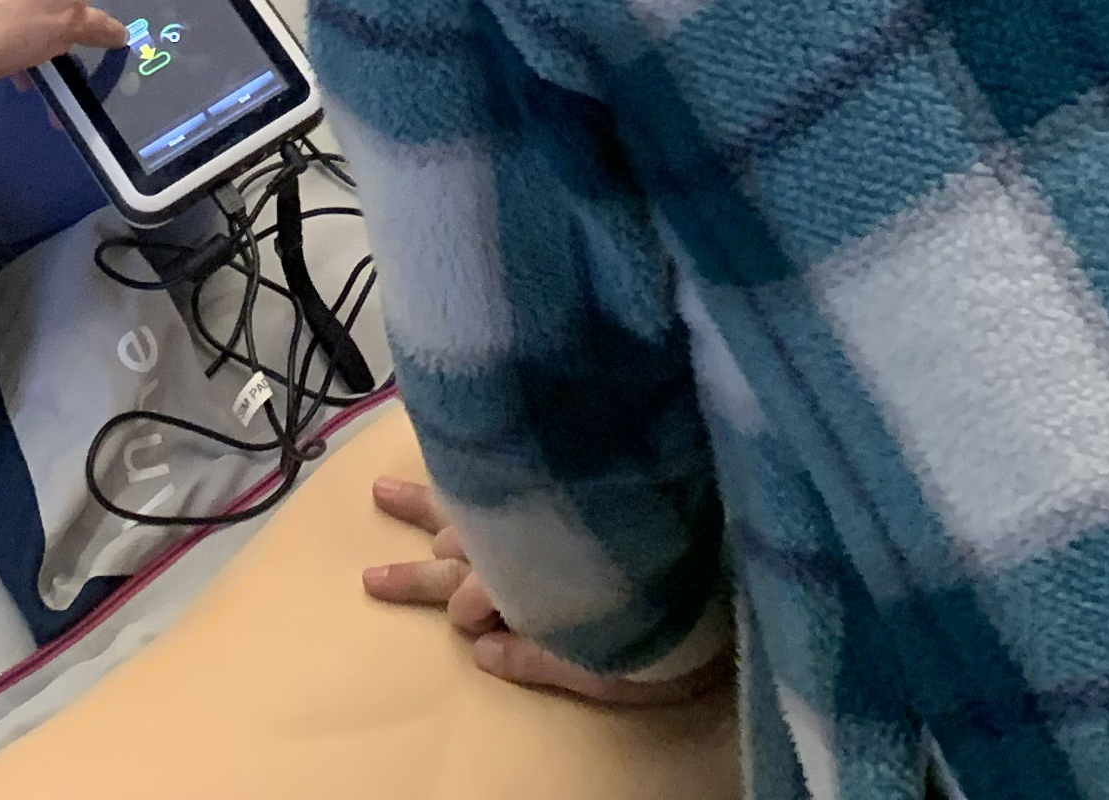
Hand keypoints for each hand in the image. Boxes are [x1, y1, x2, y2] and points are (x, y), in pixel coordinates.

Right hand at [361, 475, 728, 706]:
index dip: (471, 612)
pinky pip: (507, 455)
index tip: (479, 626)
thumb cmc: (685, 623)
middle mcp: (533, 529)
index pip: (474, 595)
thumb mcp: (614, 666)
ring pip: (473, 498)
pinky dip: (472, 456)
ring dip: (424, 501)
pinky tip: (451, 441)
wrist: (739, 558)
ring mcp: (549, 496)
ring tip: (379, 490)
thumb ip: (545, 660)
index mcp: (538, 580)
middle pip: (460, 548)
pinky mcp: (573, 469)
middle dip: (417, 568)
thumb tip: (480, 653)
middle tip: (369, 578)